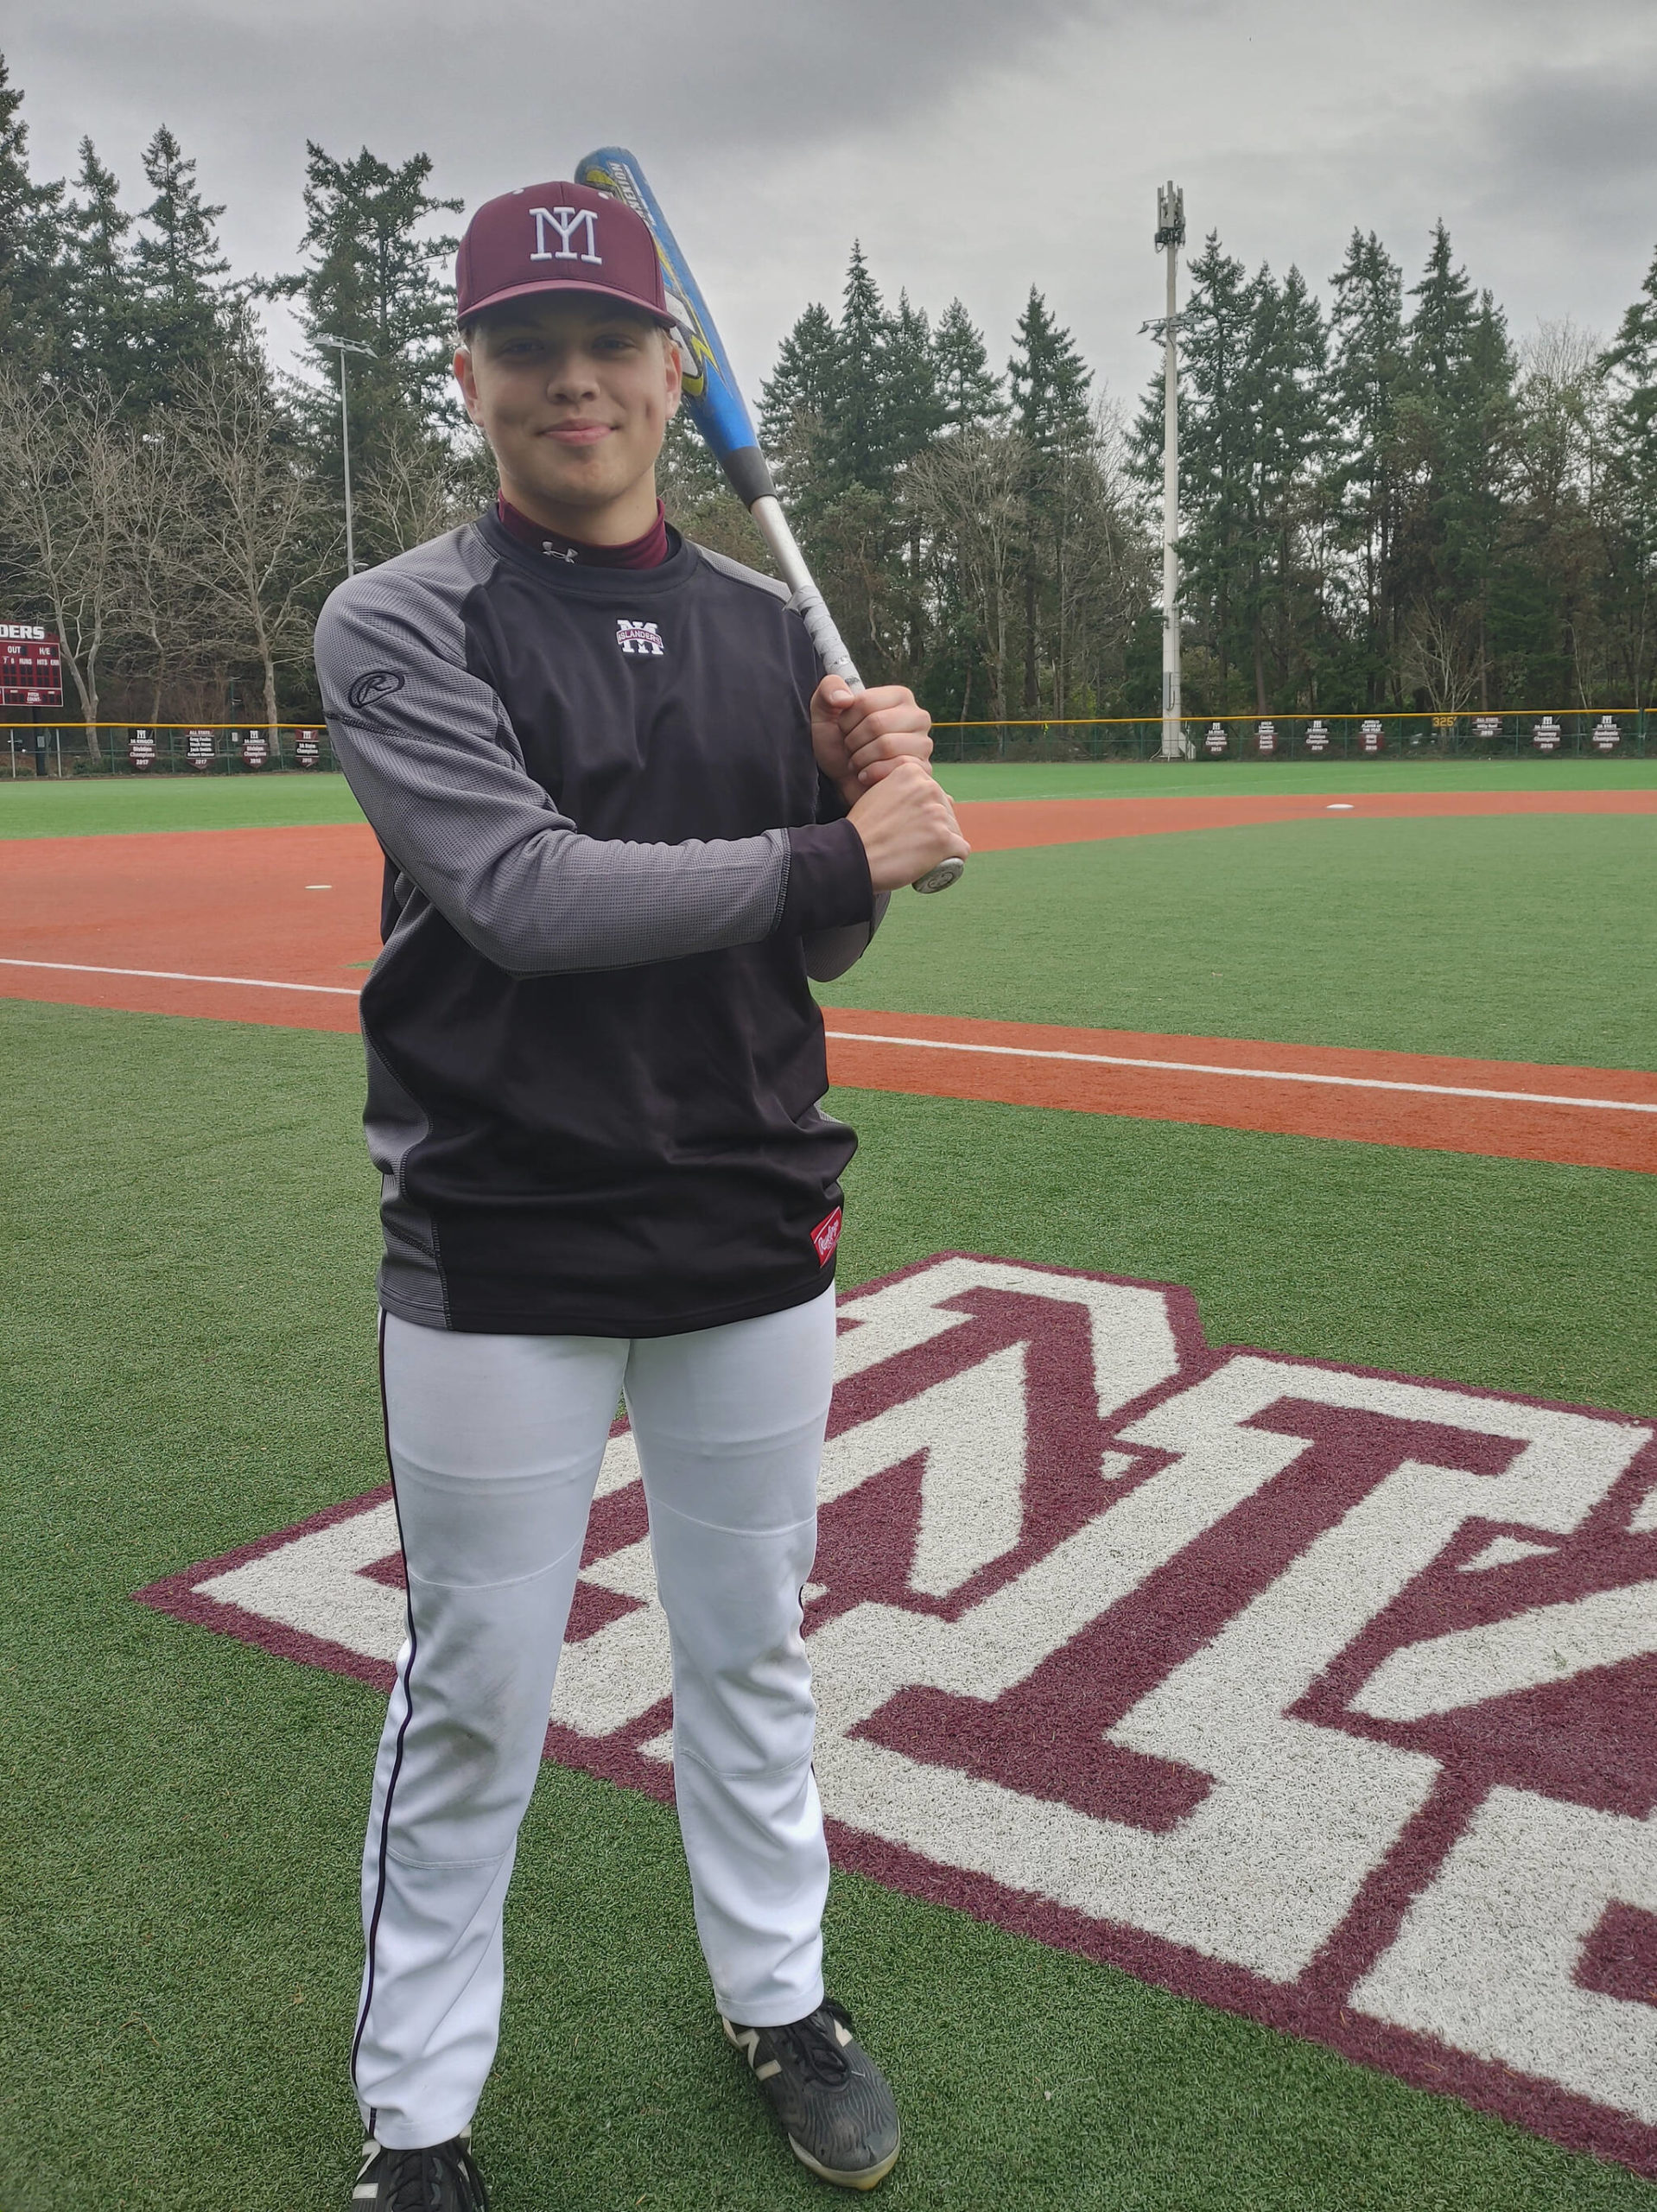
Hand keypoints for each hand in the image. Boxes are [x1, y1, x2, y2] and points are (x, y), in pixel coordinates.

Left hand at [810, 676, 932, 805]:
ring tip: (858, 762)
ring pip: (886, 746)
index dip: (846, 720)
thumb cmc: (838, 745)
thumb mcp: (824, 713)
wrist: (844, 783)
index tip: (844, 729)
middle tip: (851, 749)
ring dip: (861, 758)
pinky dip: (871, 774)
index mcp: (899, 696)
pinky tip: (866, 776)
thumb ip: (828, 690)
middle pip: (876, 723)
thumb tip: (845, 699)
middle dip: (853, 741)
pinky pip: (895, 767)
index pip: (865, 702)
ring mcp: (924, 744)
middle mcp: (918, 716)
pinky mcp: (923, 769)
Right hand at [847, 758, 970, 893]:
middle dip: (935, 830)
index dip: (924, 815)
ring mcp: (938, 813)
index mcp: (912, 772)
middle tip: (911, 845)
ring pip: (954, 832)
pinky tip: (933, 866)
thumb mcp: (877, 794)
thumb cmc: (860, 831)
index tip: (908, 828)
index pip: (934, 795)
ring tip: (917, 857)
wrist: (850, 856)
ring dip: (941, 847)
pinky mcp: (944, 839)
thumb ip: (899, 790)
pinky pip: (961, 852)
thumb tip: (921, 795)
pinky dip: (951, 862)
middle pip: (947, 813)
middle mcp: (929, 787)